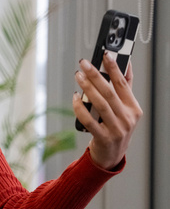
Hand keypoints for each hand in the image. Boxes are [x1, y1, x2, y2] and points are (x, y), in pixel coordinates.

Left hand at [73, 53, 142, 169]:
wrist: (111, 155)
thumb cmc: (116, 127)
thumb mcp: (125, 108)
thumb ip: (125, 87)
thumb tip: (126, 63)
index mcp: (133, 108)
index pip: (123, 84)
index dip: (114, 67)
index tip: (105, 54)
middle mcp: (127, 118)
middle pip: (109, 92)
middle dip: (95, 75)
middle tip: (84, 63)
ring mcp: (116, 129)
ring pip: (99, 104)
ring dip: (87, 88)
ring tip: (78, 75)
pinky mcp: (103, 138)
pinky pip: (89, 121)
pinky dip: (80, 108)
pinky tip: (75, 98)